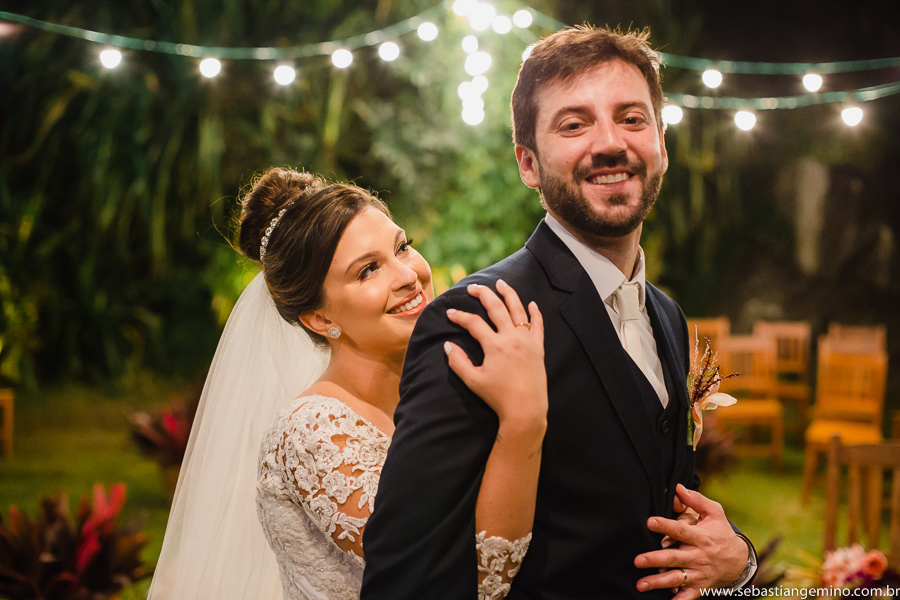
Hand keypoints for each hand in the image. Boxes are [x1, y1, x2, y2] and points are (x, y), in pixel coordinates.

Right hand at [444, 280, 546, 429]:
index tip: (450, 313)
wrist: (525, 410)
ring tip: (501, 283)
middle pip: (496, 307)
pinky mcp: (538, 348)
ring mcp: (527, 341)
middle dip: (483, 294)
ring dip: (509, 294)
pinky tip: (531, 304)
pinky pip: (538, 325)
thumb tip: (448, 346)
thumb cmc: (498, 397)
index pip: (473, 323)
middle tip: (473, 287)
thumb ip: (458, 362)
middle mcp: (512, 338)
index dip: (460, 316)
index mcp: (494, 345)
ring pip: (518, 310)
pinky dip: (535, 313)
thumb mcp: (473, 381)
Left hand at [634, 485, 747, 598]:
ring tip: (640, 584)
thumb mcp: (714, 513)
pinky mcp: (699, 587)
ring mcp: (698, 574)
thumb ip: (696, 500)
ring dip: (657, 582)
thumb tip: (678, 487)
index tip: (650, 522)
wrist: (739, 561)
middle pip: (673, 558)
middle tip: (638, 560)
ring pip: (675, 579)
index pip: (680, 530)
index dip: (665, 526)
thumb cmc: (721, 533)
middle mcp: (697, 556)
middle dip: (655, 559)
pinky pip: (687, 597)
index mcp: (700, 537)